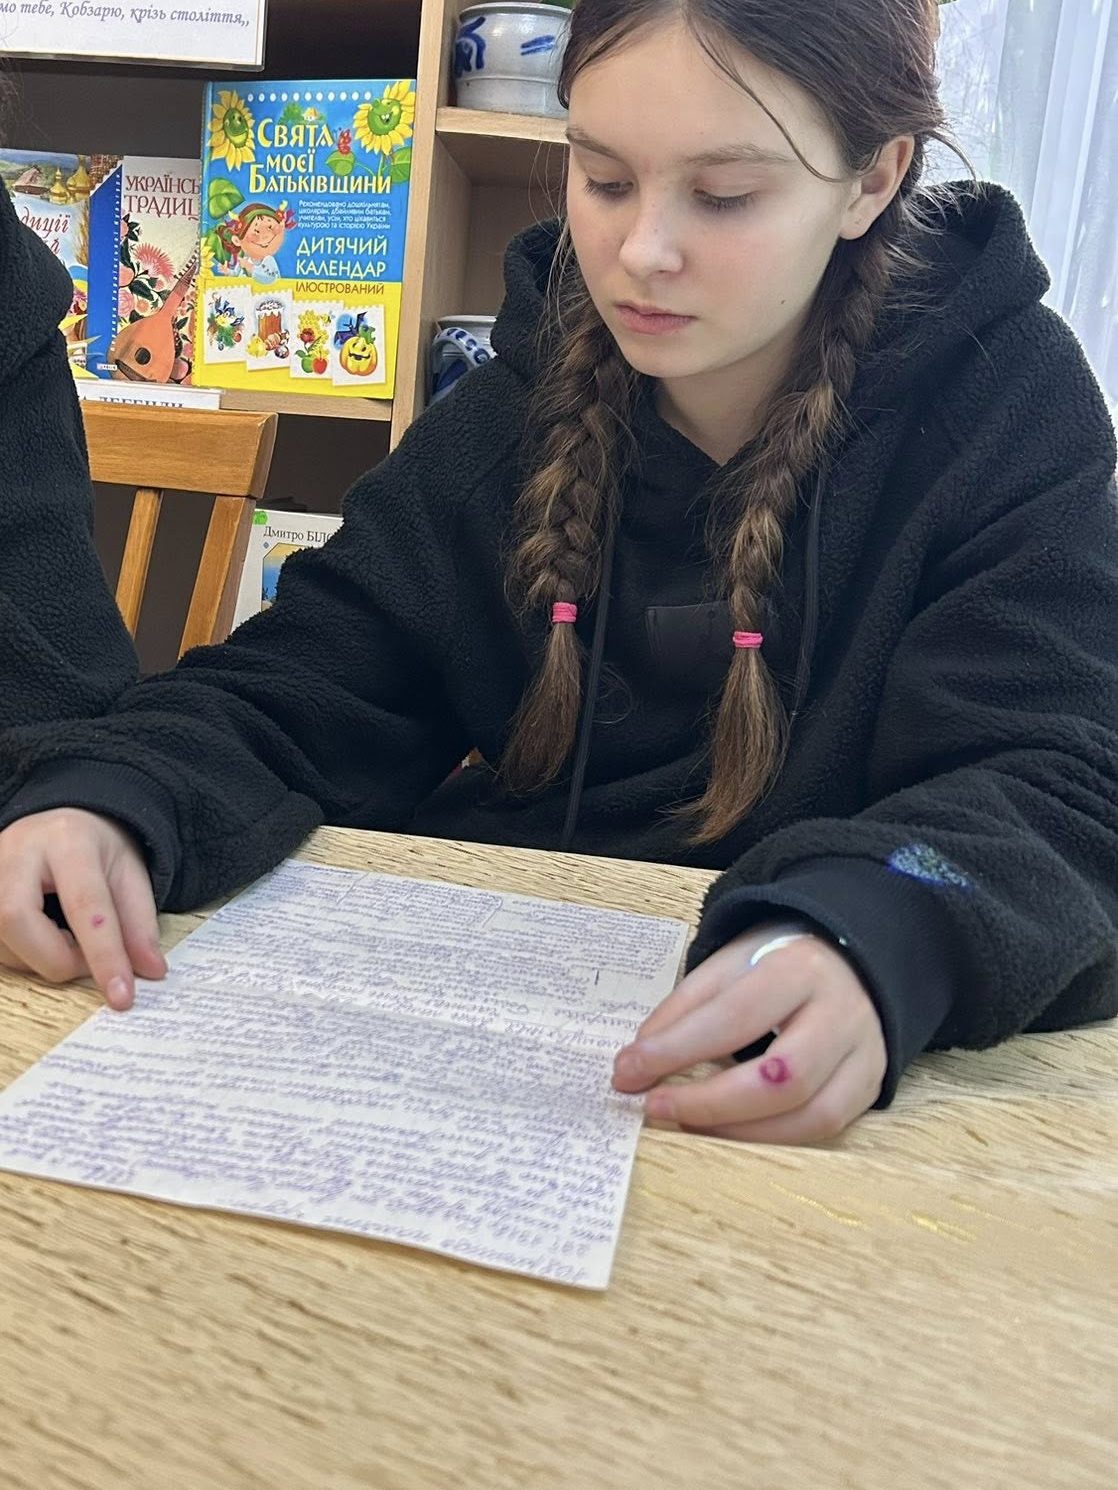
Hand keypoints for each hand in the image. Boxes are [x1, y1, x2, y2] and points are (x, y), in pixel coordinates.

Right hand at [0, 809, 165, 1009]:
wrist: (63, 823)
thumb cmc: (97, 849)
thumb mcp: (131, 875)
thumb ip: (140, 924)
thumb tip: (151, 971)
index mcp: (68, 840)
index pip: (85, 904)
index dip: (104, 955)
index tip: (121, 995)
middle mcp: (17, 850)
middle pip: (17, 918)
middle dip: (57, 959)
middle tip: (88, 964)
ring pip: (0, 938)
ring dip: (41, 959)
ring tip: (70, 943)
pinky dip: (25, 956)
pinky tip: (45, 940)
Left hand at [612, 922, 886, 1143]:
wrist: (851, 959)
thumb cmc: (778, 961)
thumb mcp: (730, 962)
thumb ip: (686, 1007)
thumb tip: (637, 1063)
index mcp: (800, 969)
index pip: (735, 1017)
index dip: (677, 1050)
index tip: (627, 1070)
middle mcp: (842, 1013)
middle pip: (781, 1077)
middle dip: (709, 1102)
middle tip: (653, 1106)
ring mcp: (864, 1054)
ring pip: (809, 1114)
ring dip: (737, 1129)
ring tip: (684, 1122)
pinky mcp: (870, 1085)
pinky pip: (823, 1127)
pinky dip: (769, 1137)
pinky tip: (728, 1129)